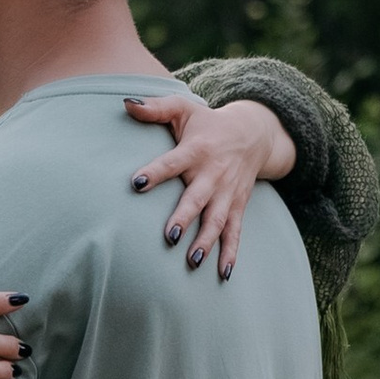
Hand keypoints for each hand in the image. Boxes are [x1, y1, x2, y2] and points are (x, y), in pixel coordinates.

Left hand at [124, 92, 293, 282]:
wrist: (254, 133)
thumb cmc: (207, 123)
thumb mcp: (183, 108)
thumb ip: (155, 108)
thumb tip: (125, 104)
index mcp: (196, 150)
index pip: (172, 162)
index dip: (155, 172)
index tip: (136, 183)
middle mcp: (213, 174)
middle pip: (198, 198)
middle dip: (185, 217)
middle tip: (170, 236)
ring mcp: (227, 193)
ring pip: (217, 220)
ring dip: (206, 241)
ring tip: (192, 261)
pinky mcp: (238, 206)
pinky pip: (235, 232)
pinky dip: (231, 253)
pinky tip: (223, 274)